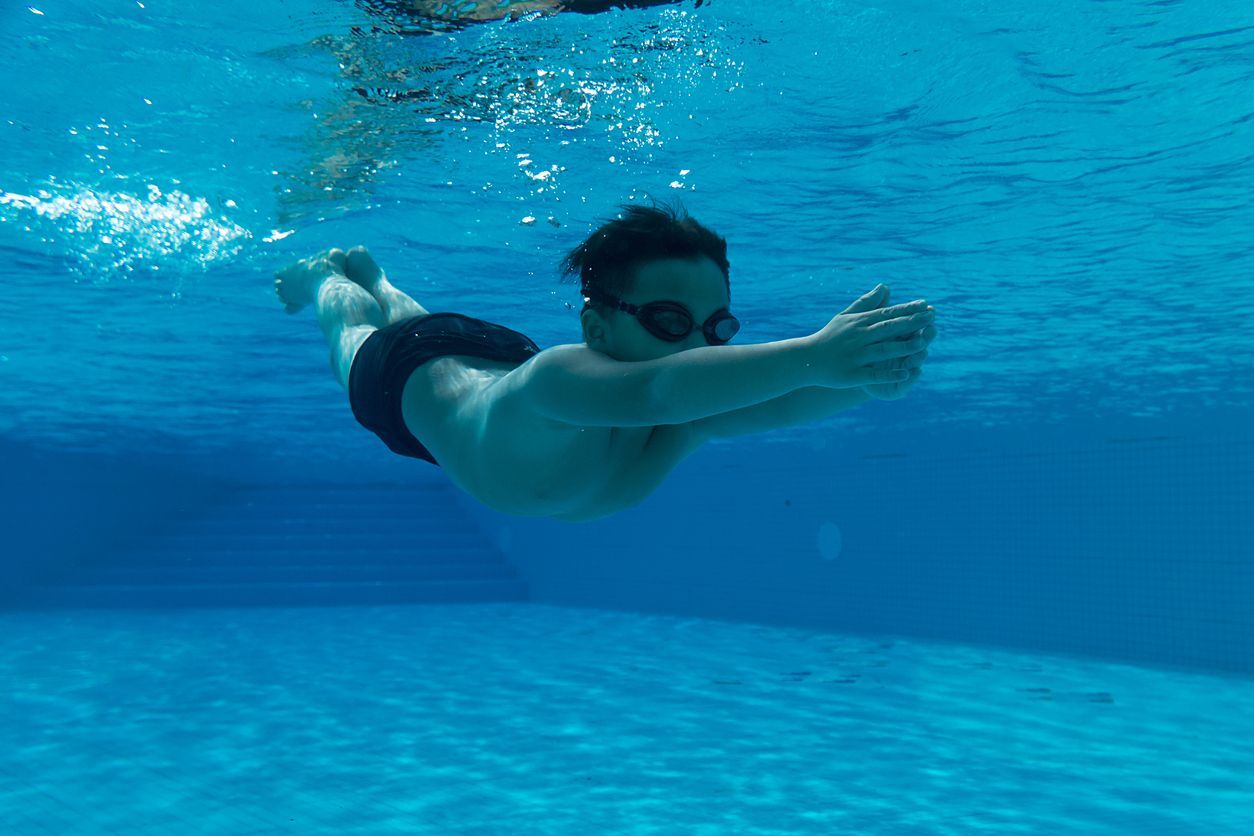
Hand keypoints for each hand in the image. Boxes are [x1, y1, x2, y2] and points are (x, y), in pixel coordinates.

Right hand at [806, 284, 934, 388]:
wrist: (807, 359)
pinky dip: (889, 373)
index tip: (926, 305)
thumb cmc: (830, 336)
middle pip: (889, 328)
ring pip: (883, 350)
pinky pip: (873, 374)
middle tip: (932, 317)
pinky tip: (906, 373)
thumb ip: (867, 302)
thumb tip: (886, 286)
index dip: (908, 309)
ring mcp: (855, 356)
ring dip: (904, 347)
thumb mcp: (846, 316)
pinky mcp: (852, 374)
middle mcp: (858, 337)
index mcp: (859, 322)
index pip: (887, 313)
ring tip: (924, 343)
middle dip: (912, 323)